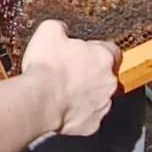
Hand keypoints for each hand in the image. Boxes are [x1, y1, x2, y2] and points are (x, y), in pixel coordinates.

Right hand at [22, 20, 120, 136]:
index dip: (95, 50)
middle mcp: (108, 82)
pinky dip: (78, 113)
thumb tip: (63, 30)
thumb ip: (62, 28)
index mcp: (103, 57)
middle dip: (90, 73)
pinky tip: (63, 106)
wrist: (40, 99)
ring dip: (85, 94)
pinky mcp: (93, 124)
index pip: (112, 50)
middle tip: (69, 72)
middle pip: (106, 75)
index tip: (84, 53)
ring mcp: (103, 105)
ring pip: (99, 97)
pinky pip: (88, 117)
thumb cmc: (46, 67)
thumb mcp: (49, 31)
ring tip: (63, 91)